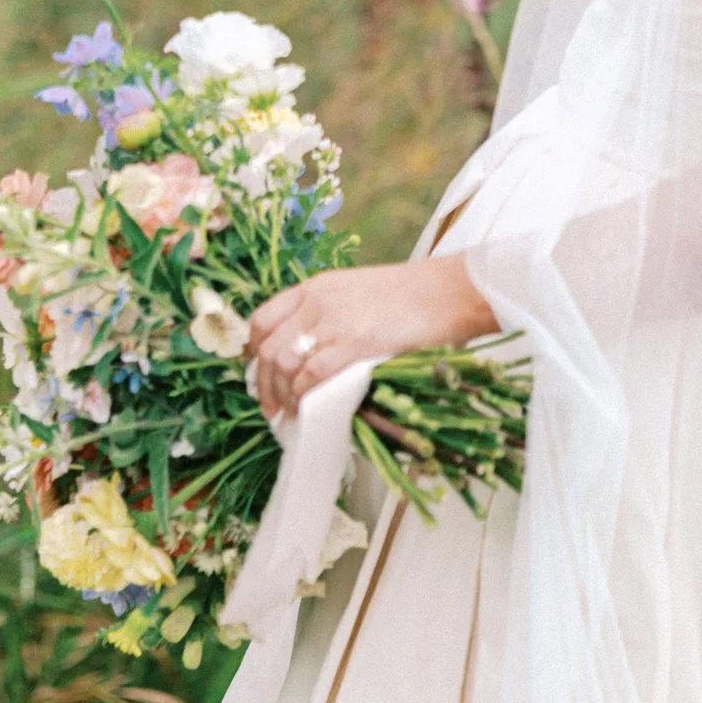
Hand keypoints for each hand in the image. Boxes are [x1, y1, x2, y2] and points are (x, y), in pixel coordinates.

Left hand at [248, 256, 495, 419]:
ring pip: (283, 362)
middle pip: (267, 346)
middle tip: (267, 406)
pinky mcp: (355, 343)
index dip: (252, 350)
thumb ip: (329, 314)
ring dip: (278, 394)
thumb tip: (310, 350)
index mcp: (316, 286)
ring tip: (283, 415)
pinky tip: (305, 409)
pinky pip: (313, 374)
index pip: (262, 318)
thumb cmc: (411, 297)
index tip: (256, 373)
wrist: (448, 292)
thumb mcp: (356, 293)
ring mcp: (333, 321)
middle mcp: (317, 301)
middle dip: (261, 382)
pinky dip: (302, 396)